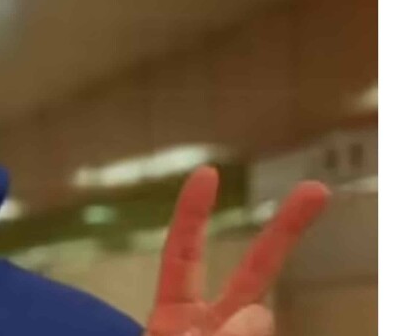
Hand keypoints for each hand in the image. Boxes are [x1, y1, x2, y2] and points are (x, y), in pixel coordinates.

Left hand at [145, 166, 329, 335]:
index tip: (207, 172)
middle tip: (317, 189)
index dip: (192, 213)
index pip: (183, 252)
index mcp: (175, 313)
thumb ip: (198, 331)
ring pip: (262, 320)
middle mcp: (214, 322)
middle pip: (254, 269)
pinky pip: (268, 332)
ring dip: (243, 331)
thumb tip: (260, 312)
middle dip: (285, 229)